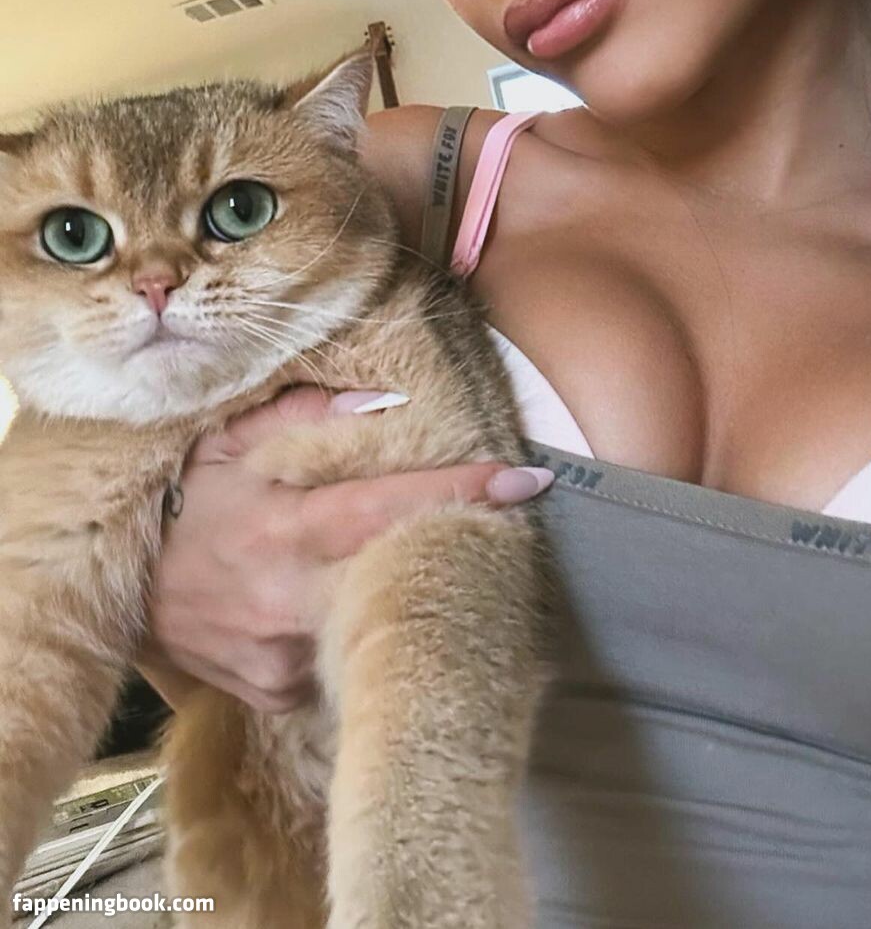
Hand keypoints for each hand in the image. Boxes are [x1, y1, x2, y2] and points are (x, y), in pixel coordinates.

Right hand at [137, 386, 553, 713]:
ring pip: (373, 623)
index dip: (459, 492)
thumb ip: (305, 415)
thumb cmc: (179, 507)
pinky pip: (337, 660)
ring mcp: (284, 659)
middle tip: (481, 523)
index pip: (387, 507)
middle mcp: (290, 601)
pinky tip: (329, 606)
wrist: (113, 595)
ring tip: (372, 564)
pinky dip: (346, 630)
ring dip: (388, 592)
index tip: (528, 482)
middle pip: (400, 576)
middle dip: (444, 549)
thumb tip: (386, 403)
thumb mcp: (226, 444)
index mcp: (284, 529)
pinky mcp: (278, 694)